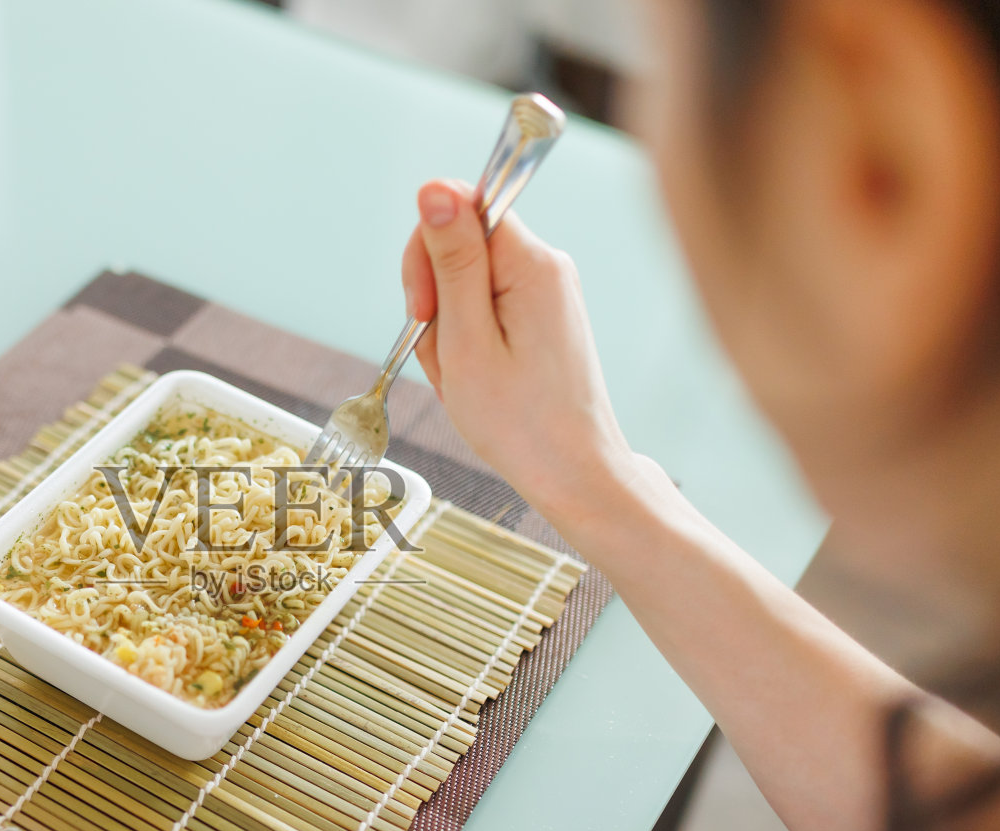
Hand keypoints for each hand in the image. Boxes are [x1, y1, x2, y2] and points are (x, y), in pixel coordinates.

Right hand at [402, 179, 638, 530]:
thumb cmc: (520, 422)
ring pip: (467, 283)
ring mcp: (548, 290)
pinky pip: (486, 308)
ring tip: (466, 376)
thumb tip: (435, 187)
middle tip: (446, 356)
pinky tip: (478, 377)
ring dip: (449, 329)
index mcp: (532, 264)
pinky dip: (469, 341)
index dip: (427, 254)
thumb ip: (451, 260)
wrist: (574, 474)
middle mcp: (548, 265)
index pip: (460, 208)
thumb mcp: (467, 340)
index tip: (425, 310)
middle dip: (435, 298)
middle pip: (461, 246)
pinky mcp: (544, 314)